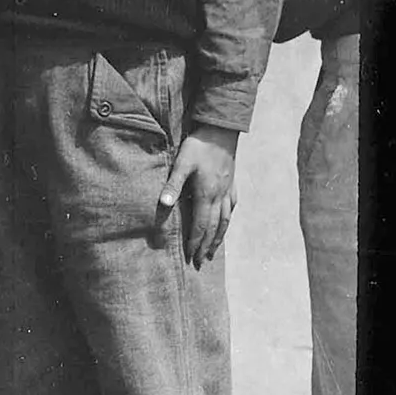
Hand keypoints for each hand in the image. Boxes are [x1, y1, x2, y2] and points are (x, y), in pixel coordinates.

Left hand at [159, 123, 237, 266]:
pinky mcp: (232, 184)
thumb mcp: (181, 163)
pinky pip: (232, 208)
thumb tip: (163, 205)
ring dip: (219, 238)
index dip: (196, 242)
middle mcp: (219, 197)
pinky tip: (225, 224)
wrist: (221, 132)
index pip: (201, 225)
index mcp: (205, 194)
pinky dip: (228, 220)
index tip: (191, 257)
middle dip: (207, 247)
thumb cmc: (198, 146)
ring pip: (225, 221)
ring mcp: (228, 191)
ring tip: (214, 252)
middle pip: (214, 228)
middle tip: (202, 262)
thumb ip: (173, 185)